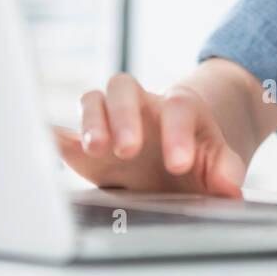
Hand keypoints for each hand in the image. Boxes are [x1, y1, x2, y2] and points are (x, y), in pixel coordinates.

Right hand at [52, 74, 247, 195]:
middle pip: (126, 88)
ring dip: (92, 121)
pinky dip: (54, 134)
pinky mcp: (85, 141)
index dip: (177, 133)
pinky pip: (65, 129)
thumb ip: (225, 171)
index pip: (178, 108)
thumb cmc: (197, 160)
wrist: (177, 163)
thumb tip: (230, 187)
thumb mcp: (217, 163)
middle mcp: (142, 106)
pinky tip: (46, 143)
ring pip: (95, 99)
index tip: (178, 164)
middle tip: (128, 149)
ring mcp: (111, 120)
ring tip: (95, 150)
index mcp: (179, 108)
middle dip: (124, 116)